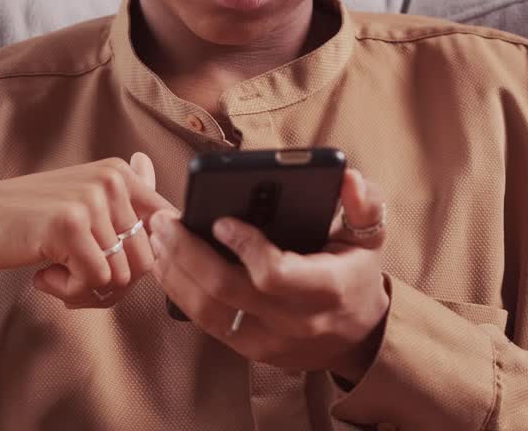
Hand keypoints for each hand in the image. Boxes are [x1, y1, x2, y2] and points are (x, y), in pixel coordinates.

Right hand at [0, 153, 173, 307]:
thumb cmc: (26, 221)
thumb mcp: (79, 204)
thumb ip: (123, 204)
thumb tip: (163, 195)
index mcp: (119, 173)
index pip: (164, 232)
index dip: (137, 264)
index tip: (102, 265)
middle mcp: (112, 180)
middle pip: (147, 261)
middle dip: (113, 286)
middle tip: (73, 279)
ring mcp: (91, 200)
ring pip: (124, 276)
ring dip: (89, 292)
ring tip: (56, 275)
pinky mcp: (69, 225)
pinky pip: (95, 282)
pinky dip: (69, 292)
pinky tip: (43, 275)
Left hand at [149, 169, 389, 382]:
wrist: (357, 337)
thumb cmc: (356, 276)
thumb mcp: (369, 238)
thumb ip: (363, 205)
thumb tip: (347, 177)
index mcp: (327, 289)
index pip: (275, 274)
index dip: (245, 247)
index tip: (221, 219)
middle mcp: (294, 322)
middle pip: (227, 291)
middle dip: (188, 252)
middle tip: (165, 220)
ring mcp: (268, 341)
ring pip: (207, 311)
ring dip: (175, 271)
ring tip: (157, 236)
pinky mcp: (248, 350)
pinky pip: (204, 323)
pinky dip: (179, 291)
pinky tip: (165, 262)